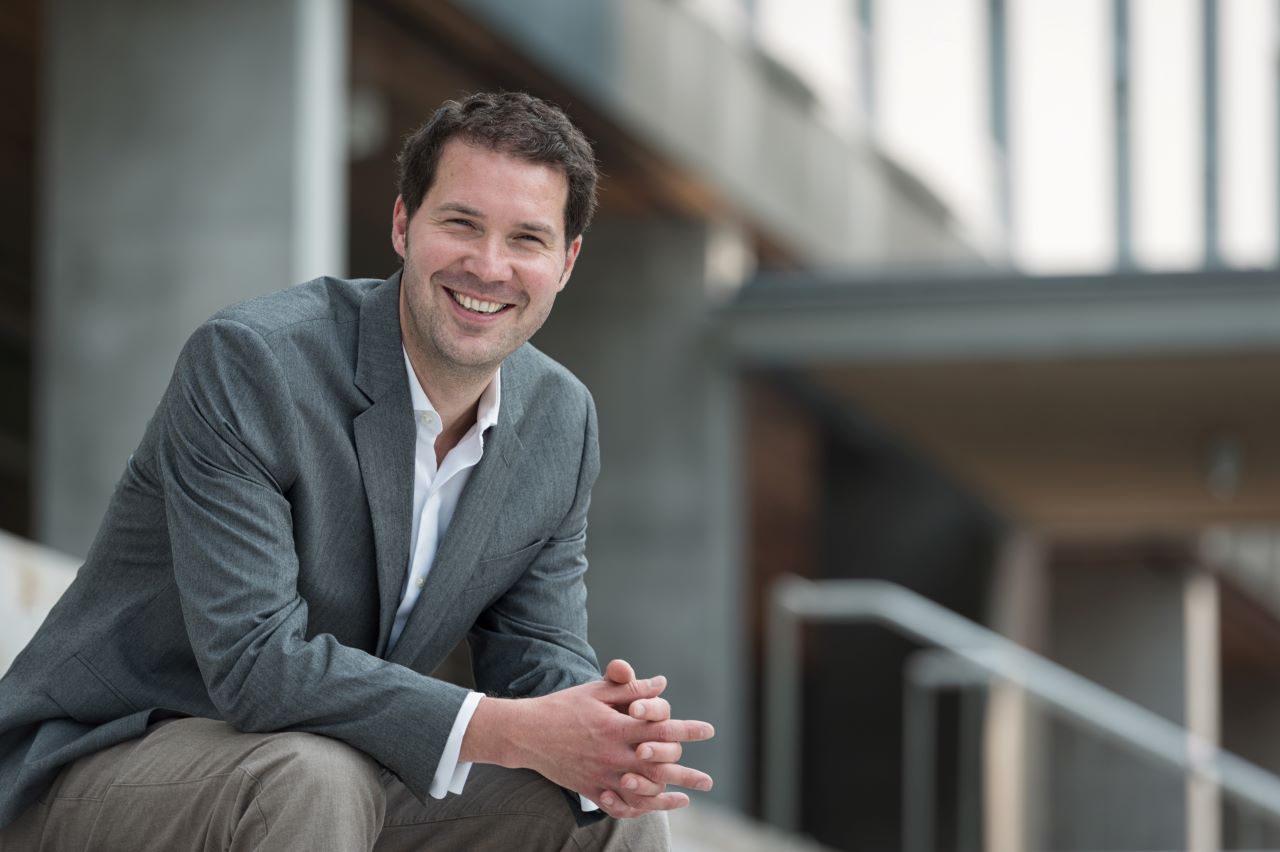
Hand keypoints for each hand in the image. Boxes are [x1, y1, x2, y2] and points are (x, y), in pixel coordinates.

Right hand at [461, 659, 714, 818]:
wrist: (525, 733)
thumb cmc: (563, 706)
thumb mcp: (596, 691)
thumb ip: (630, 689)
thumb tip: (661, 684)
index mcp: (617, 726)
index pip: (661, 729)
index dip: (687, 730)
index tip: (708, 731)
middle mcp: (613, 754)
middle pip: (658, 767)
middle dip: (685, 774)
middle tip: (707, 780)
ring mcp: (602, 774)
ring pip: (641, 790)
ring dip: (667, 796)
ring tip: (689, 797)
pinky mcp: (590, 788)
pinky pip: (618, 804)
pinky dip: (638, 808)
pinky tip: (653, 807)